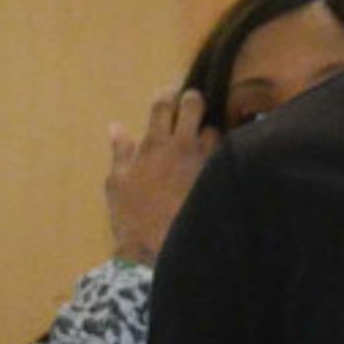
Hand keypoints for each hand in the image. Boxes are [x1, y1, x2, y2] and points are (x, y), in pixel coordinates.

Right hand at [105, 88, 216, 265]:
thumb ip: (120, 152)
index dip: (167, 94)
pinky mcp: (219, 178)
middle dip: (193, 100)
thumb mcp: (116, 184)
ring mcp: (204, 161)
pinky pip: (227, 155)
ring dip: (209, 130)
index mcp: (154, 143)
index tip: (170, 94)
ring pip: (214, 128)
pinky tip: (220, 161)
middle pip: (194, 104)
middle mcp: (182, 145)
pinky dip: (222, 154)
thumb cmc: (133, 218)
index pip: (163, 104)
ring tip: (204, 141)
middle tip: (191, 106)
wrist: (162, 249)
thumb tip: (115, 127)